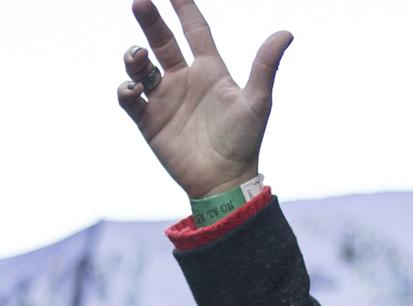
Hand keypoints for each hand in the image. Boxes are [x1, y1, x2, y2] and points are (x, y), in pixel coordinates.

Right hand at [116, 0, 291, 199]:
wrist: (223, 181)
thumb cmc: (244, 141)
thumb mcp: (257, 101)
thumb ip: (266, 65)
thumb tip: (286, 33)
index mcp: (210, 70)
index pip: (194, 29)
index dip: (184, 8)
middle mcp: (184, 80)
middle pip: (162, 41)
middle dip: (150, 21)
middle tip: (140, 1)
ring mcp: (165, 100)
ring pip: (141, 68)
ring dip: (134, 57)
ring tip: (138, 57)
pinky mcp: (149, 122)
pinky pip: (130, 99)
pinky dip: (126, 90)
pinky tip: (134, 89)